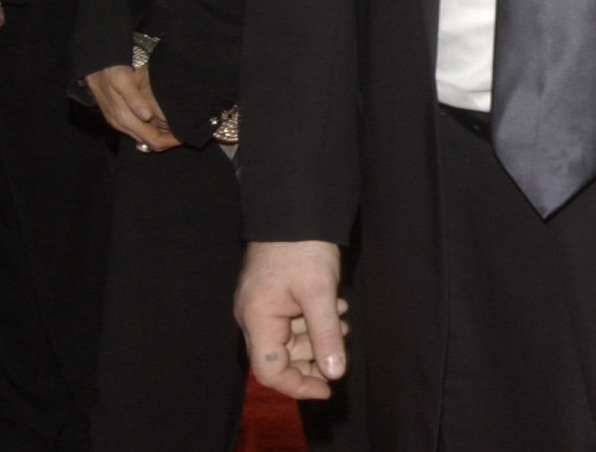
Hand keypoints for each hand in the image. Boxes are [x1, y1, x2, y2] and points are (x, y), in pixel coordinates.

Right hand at [84, 63, 180, 150]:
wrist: (92, 66)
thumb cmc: (109, 71)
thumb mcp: (123, 80)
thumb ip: (135, 98)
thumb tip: (147, 116)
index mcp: (125, 119)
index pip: (152, 140)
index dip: (170, 141)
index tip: (185, 136)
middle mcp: (122, 124)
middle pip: (150, 142)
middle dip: (169, 140)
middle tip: (185, 131)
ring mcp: (119, 121)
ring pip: (145, 137)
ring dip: (162, 134)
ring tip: (177, 125)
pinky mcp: (118, 115)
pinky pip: (139, 129)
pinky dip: (153, 128)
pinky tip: (162, 118)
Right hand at [237, 240, 347, 398]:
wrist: (293, 207)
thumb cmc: (303, 246)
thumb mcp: (320, 292)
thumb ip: (326, 335)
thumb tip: (334, 373)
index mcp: (257, 319)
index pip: (270, 372)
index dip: (298, 386)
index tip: (328, 388)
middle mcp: (253, 316)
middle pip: (280, 356)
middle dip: (313, 355)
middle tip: (342, 344)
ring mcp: (261, 304)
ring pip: (289, 336)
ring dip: (317, 334)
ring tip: (342, 318)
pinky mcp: (272, 292)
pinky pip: (291, 318)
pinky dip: (314, 318)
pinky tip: (335, 305)